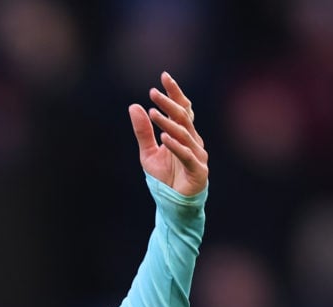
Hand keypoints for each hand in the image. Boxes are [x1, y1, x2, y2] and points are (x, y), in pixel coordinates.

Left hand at [129, 72, 207, 196]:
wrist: (173, 204)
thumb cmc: (164, 178)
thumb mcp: (147, 153)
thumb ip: (143, 132)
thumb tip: (134, 106)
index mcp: (183, 134)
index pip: (182, 108)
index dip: (174, 93)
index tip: (164, 77)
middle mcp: (193, 141)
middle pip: (183, 117)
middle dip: (168, 104)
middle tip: (153, 93)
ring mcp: (198, 155)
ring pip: (184, 134)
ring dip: (168, 123)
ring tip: (152, 114)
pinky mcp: (198, 170)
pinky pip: (186, 155)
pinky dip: (175, 146)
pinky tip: (164, 137)